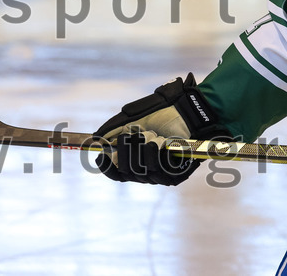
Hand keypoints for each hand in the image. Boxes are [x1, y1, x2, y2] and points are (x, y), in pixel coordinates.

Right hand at [94, 74, 228, 184]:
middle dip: (125, 153)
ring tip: (150, 135)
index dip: (107, 167)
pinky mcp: (176, 175)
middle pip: (127, 173)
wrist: (189, 112)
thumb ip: (116, 129)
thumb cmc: (164, 114)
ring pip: (142, 173)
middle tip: (128, 136)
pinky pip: (159, 171)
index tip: (100, 155)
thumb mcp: (135, 118)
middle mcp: (147, 170)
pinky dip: (155, 155)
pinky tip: (158, 143)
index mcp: (136, 159)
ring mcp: (162, 174)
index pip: (116, 172)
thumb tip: (96, 139)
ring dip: (142, 151)